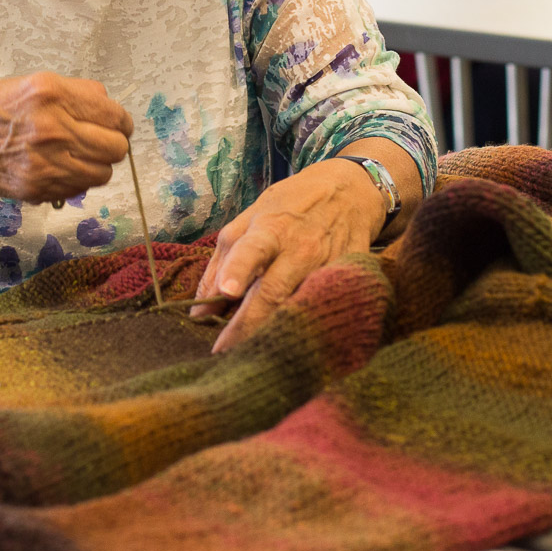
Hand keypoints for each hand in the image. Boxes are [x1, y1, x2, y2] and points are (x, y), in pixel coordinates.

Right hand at [0, 73, 131, 205]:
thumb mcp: (30, 83)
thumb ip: (72, 92)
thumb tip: (106, 105)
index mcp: (51, 92)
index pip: (113, 114)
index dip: (119, 122)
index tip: (114, 124)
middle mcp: (52, 126)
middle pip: (116, 146)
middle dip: (112, 144)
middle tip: (98, 141)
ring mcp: (47, 160)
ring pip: (104, 171)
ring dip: (96, 165)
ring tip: (78, 156)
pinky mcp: (40, 185)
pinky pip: (81, 188)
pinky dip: (79, 180)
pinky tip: (61, 168)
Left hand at [190, 157, 388, 353]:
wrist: (351, 192)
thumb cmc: (291, 206)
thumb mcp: (251, 217)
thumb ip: (223, 261)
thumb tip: (200, 311)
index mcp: (271, 229)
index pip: (254, 249)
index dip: (240, 269)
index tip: (227, 291)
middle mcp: (301, 250)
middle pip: (274, 293)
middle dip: (246, 326)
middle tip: (222, 352)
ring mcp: (327, 268)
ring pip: (298, 309)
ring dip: (272, 334)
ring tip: (249, 358)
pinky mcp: (347, 282)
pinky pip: (321, 311)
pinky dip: (303, 331)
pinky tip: (287, 348)